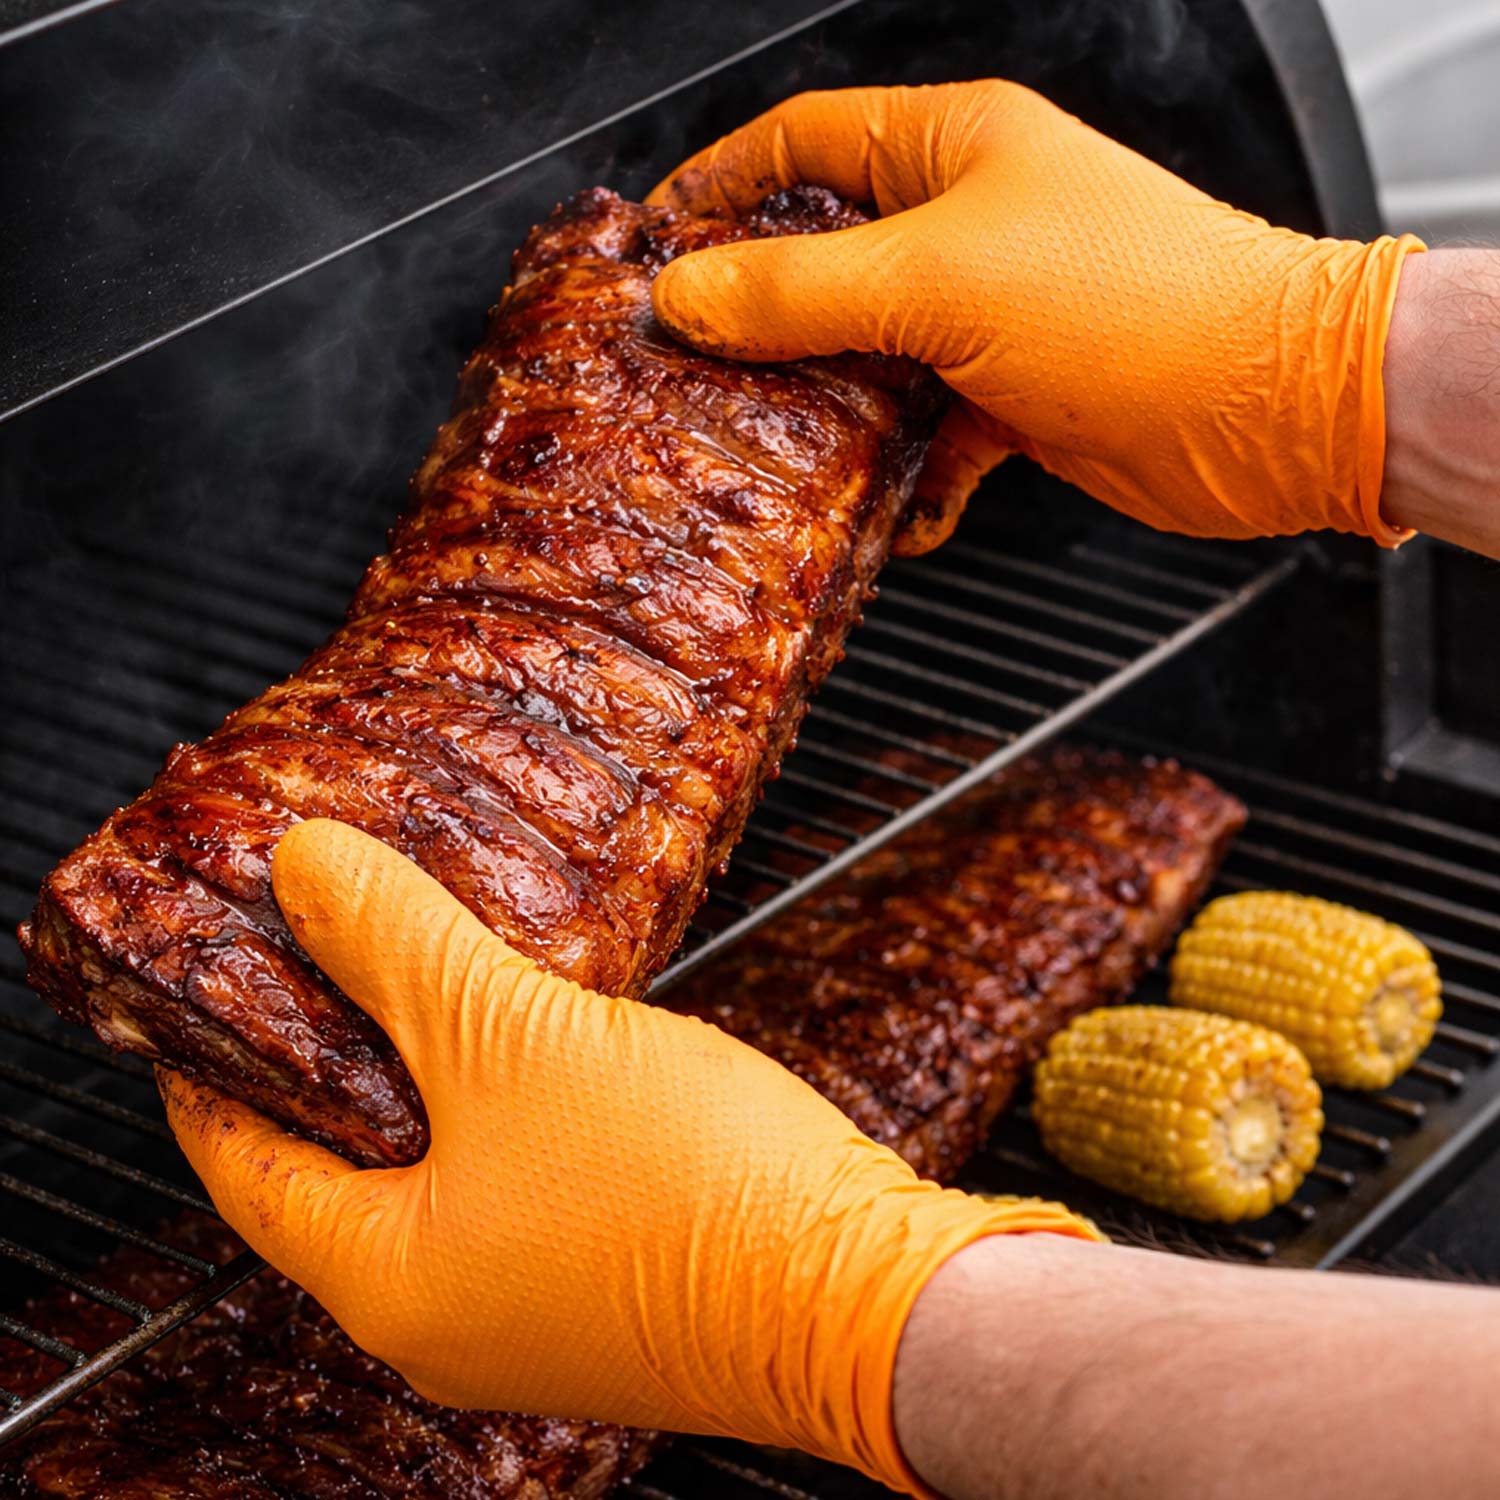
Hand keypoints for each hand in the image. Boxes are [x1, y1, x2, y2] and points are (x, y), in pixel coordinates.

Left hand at [161, 818, 1097, 1493]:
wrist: (862, 1295)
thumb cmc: (676, 1187)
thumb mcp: (513, 1038)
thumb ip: (398, 948)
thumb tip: (302, 867)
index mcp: (385, 1280)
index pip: (244, 1165)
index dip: (211, 1070)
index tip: (201, 993)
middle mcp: (442, 1322)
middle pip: (340, 1173)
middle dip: (328, 1062)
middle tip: (322, 958)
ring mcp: (531, 1318)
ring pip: (436, 1179)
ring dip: (424, 1082)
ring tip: (427, 976)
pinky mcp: (609, 1294)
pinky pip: (515, 1192)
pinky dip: (501, 1114)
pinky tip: (537, 1042)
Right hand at [648, 82, 1423, 553]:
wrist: (1267, 409)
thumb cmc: (1132, 305)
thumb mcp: (938, 282)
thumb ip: (799, 292)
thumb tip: (687, 297)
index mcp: (953, 148)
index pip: (802, 142)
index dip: (720, 186)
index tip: (655, 243)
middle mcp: (972, 221)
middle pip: (827, 256)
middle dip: (760, 312)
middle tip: (692, 361)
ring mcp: (995, 313)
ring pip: (873, 353)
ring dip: (828, 405)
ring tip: (771, 446)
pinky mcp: (1018, 395)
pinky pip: (932, 432)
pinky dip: (908, 476)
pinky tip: (896, 512)